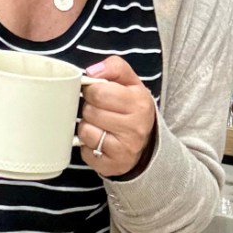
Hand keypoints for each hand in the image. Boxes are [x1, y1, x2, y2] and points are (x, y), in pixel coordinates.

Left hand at [78, 56, 156, 177]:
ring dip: (87, 126)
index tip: (96, 93)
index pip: (99, 92)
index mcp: (139, 102)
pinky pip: (85, 152)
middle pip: (90, 111)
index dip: (91, 90)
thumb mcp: (130, 82)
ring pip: (85, 131)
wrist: (146, 141)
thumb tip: (92, 71)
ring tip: (98, 124)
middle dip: (89, 108)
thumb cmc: (132, 107)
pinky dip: (87, 145)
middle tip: (98, 109)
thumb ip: (114, 67)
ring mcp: (125, 149)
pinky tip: (99, 140)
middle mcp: (136, 127)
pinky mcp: (113, 165)